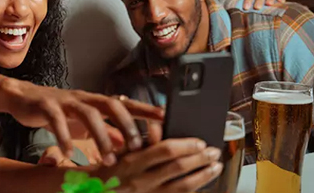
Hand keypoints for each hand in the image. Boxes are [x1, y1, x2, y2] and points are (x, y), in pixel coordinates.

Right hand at [1, 79, 163, 166]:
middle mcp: (84, 98)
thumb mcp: (85, 122)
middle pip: (111, 105)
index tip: (167, 118)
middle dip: (126, 125)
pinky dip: (64, 137)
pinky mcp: (46, 106)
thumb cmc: (58, 111)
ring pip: (87, 113)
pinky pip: (57, 120)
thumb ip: (107, 130)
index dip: (146, 110)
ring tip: (106, 158)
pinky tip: (68, 153)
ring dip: (100, 136)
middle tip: (136, 147)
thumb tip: (130, 142)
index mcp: (96, 102)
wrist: (23, 98)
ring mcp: (65, 100)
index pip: (127, 104)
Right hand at [103, 138, 222, 192]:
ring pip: (183, 187)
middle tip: (214, 152)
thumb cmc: (111, 169)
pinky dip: (194, 189)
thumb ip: (142, 140)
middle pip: (178, 169)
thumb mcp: (121, 151)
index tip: (200, 142)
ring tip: (215, 167)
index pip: (165, 151)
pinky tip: (203, 183)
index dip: (186, 145)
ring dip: (203, 176)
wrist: (98, 192)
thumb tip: (159, 127)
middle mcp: (141, 180)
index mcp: (132, 162)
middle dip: (200, 159)